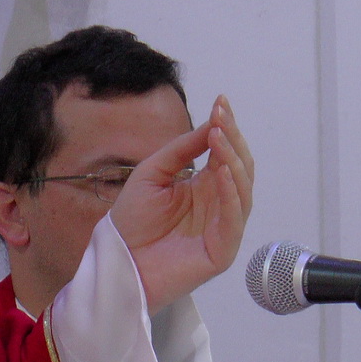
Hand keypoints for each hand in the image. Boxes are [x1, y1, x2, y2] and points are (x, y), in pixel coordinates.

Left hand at [108, 96, 253, 312]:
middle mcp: (219, 204)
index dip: (226, 128)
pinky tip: (223, 172)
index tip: (221, 102)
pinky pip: (233, 219)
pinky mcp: (222, 250)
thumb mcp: (152, 173)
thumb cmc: (132, 221)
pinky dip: (232, 194)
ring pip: (242, 190)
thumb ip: (181, 150)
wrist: (118, 259)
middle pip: (240, 167)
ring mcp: (223, 228)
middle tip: (222, 117)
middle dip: (232, 139)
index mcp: (205, 187)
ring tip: (220, 138)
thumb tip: (211, 124)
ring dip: (233, 161)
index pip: (225, 153)